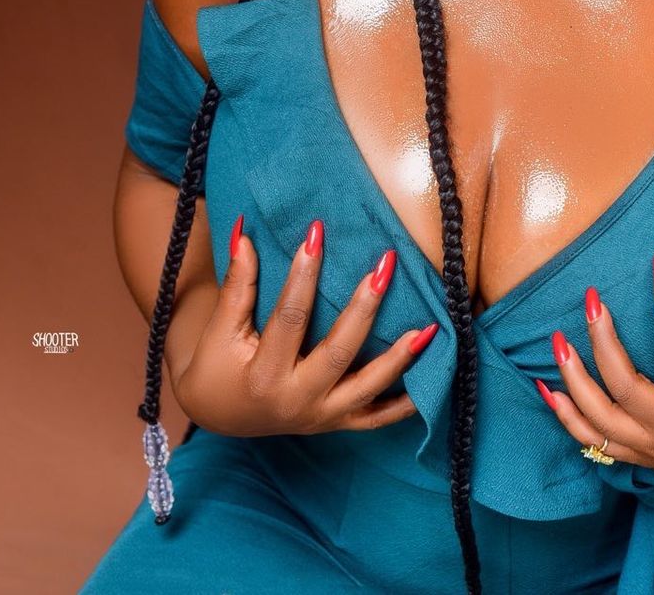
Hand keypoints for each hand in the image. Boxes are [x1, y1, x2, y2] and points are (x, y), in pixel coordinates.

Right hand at [173, 217, 438, 436]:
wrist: (217, 417)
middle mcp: (297, 401)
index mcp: (264, 375)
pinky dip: (407, 403)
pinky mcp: (337, 423)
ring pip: (369, 388)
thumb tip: (244, 233)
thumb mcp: (220, 329)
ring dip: (401, 359)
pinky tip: (436, 377)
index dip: (303, 274)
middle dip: (365, 308)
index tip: (318, 231)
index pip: (290, 317)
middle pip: (339, 352)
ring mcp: (322, 416)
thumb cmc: (216, 367)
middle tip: (386, 264)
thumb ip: (237, 284)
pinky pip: (378, 418)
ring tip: (430, 327)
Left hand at [536, 249, 653, 480]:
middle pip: (626, 387)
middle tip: (592, 297)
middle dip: (603, 342)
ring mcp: (652, 448)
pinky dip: (566, 417)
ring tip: (558, 338)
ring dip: (574, 379)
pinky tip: (545, 388)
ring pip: (599, 419)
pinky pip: (592, 442)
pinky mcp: (638, 455)